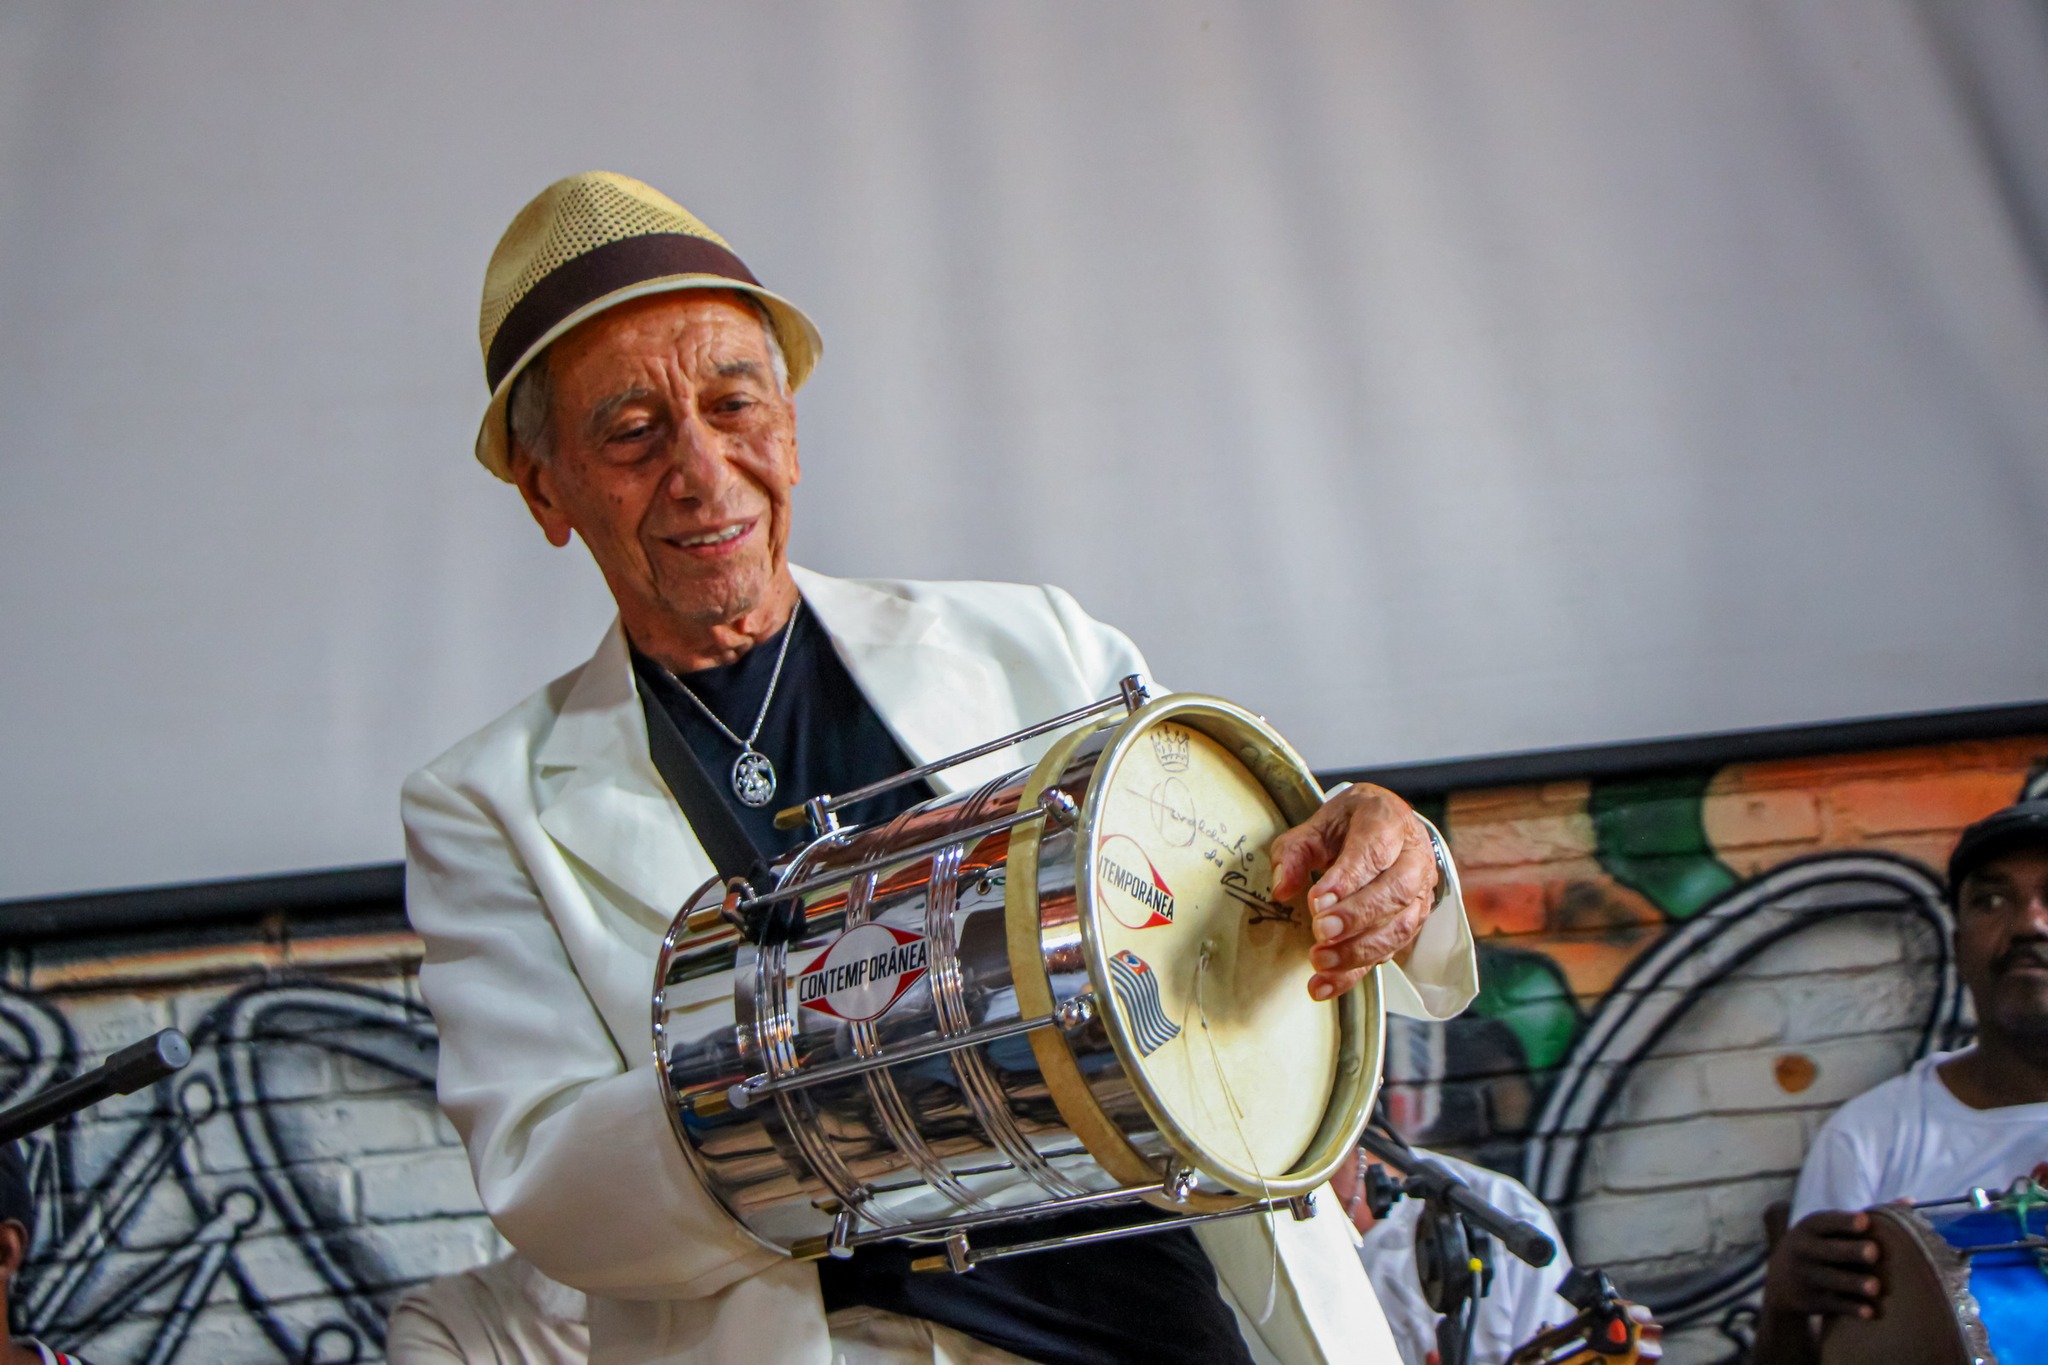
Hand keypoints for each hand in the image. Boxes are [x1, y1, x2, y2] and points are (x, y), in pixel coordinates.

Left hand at [1269, 784, 1438, 1001]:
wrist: (1382, 829)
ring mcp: (1420, 891)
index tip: (1317, 902)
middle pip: (1395, 890)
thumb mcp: (1313, 828)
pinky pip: (1390, 951)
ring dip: (1359, 949)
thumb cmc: (1346, 828)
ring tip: (1320, 961)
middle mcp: (1413, 855)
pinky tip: (1325, 985)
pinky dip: (1357, 972)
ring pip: (1400, 926)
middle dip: (1356, 916)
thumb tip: (1281, 890)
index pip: (1375, 850)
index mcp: (1387, 820)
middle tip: (1320, 932)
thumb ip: (1294, 854)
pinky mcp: (1412, 922)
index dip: (1348, 878)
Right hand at [1761, 1210, 1881, 1320]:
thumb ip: (1864, 1217)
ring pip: (1831, 1279)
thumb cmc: (1821, 1246)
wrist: (1781, 1280)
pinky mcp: (1810, 1300)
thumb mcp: (1828, 1229)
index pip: (1826, 1222)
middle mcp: (1803, 1249)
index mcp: (1810, 1227)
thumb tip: (1910, 1202)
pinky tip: (1869, 1312)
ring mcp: (1805, 1276)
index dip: (1845, 1222)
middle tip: (1873, 1252)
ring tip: (1875, 1287)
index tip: (1865, 1222)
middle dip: (1850, 1251)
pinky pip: (1833, 1305)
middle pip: (1828, 1250)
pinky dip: (1851, 1309)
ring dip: (1853, 1283)